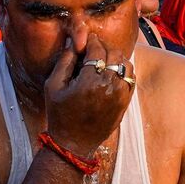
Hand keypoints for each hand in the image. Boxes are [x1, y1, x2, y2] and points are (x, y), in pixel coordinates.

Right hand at [43, 33, 131, 156]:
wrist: (74, 143)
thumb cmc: (60, 115)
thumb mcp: (53, 86)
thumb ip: (64, 61)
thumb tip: (74, 42)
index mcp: (90, 81)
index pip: (97, 49)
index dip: (91, 41)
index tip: (86, 40)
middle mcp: (109, 86)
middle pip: (114, 53)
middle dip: (103, 47)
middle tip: (93, 48)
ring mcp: (120, 94)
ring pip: (126, 63)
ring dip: (115, 58)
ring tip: (103, 60)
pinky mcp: (125, 102)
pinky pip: (131, 77)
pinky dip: (123, 70)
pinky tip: (112, 72)